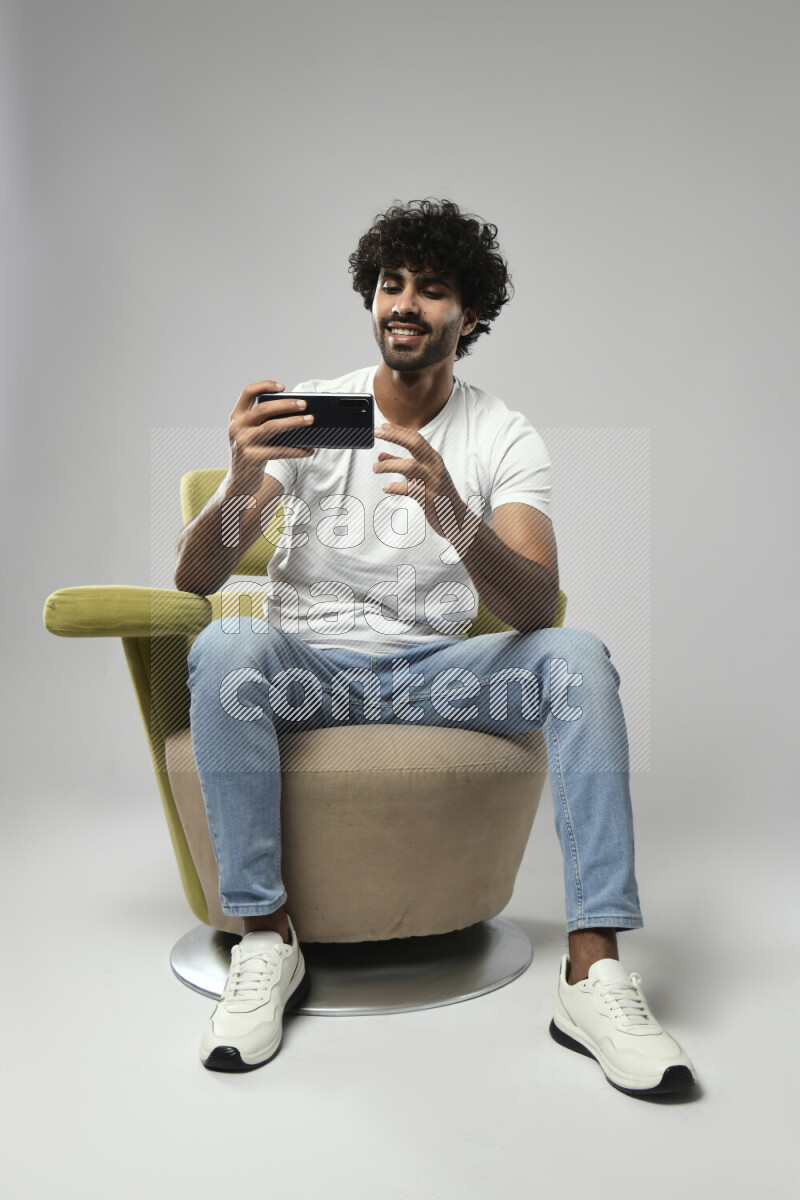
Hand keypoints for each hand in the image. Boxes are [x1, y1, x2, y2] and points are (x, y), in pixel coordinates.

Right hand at [228, 380, 314, 492]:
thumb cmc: (252, 454)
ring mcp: (242, 443)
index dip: (265, 386)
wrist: (239, 483)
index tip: (283, 387)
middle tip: (305, 405)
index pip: (247, 392)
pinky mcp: (251, 458)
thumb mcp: (251, 434)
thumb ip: (264, 422)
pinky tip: (309, 450)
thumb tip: (298, 412)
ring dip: (293, 422)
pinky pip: (279, 451)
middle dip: (286, 404)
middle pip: (263, 409)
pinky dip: (296, 450)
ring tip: (310, 420)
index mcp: (236, 417)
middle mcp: (237, 427)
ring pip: (271, 427)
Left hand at [372, 422, 473, 546]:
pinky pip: (409, 489)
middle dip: (394, 436)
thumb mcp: (421, 476)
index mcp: (433, 459)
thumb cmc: (437, 495)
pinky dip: (394, 487)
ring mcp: (432, 482)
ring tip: (375, 468)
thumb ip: (401, 465)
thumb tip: (380, 456)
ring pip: (410, 466)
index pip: (416, 438)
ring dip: (389, 465)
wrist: (456, 518)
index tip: (382, 426)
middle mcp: (434, 467)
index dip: (398, 431)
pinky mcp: (429, 498)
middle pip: (415, 444)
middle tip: (377, 433)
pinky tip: (385, 488)